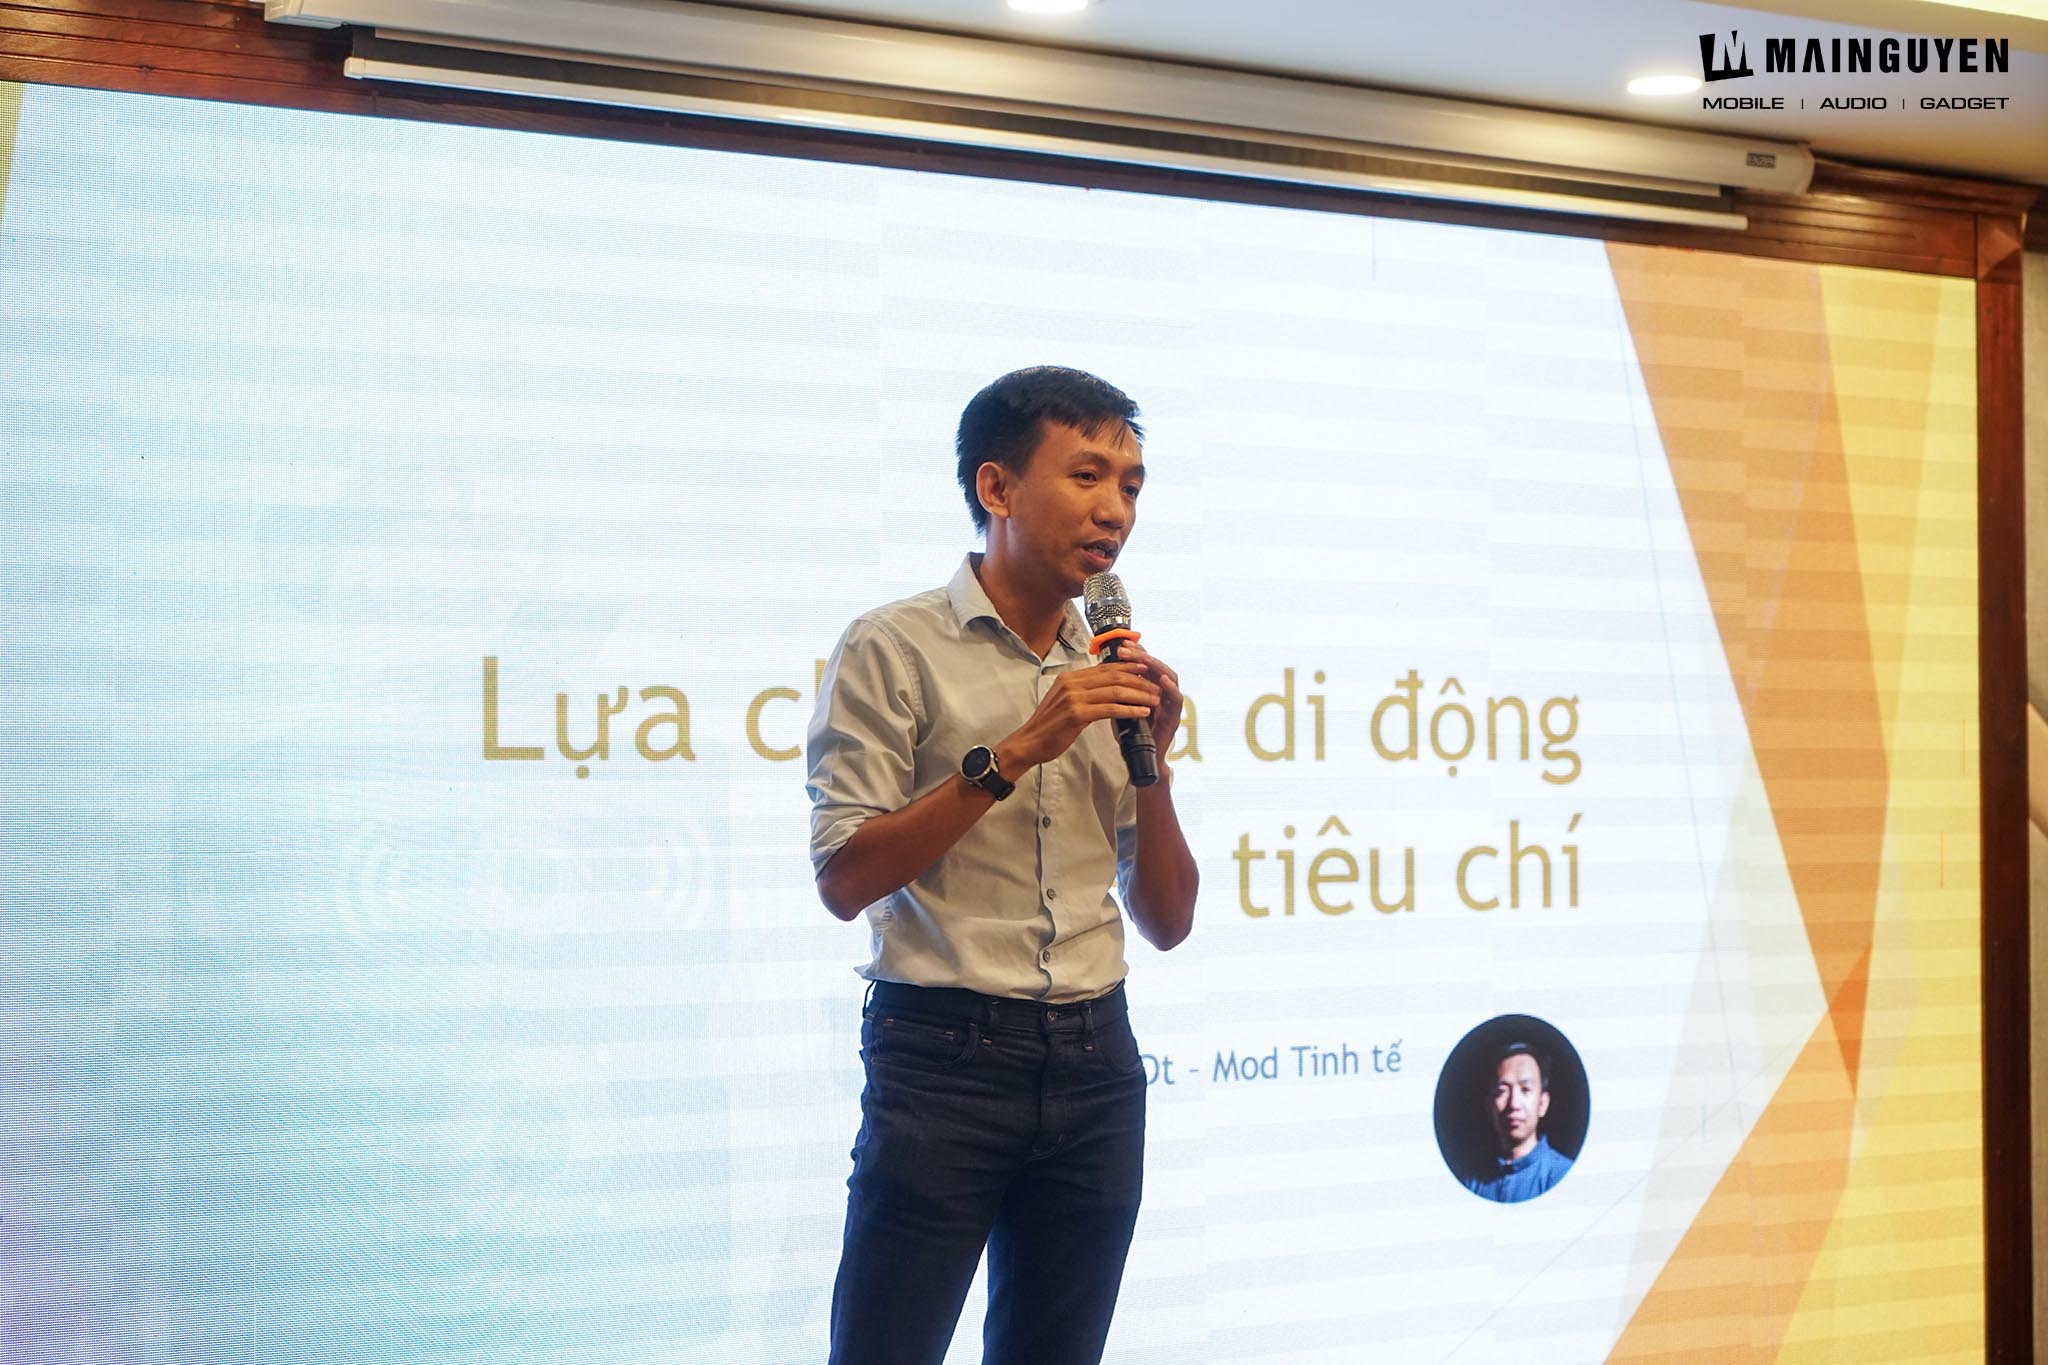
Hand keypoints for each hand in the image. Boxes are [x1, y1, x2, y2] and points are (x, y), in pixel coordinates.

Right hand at [999, 662, 1160, 772]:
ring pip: (1115, 691)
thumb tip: (1106, 687)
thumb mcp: (1065, 701)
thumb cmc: (1049, 726)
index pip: (1106, 668)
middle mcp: (1071, 683)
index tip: (1147, 671)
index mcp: (1070, 677)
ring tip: (1155, 700)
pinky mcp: (1076, 714)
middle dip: (1139, 681)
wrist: (1029, 743)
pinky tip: (1142, 713)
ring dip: (1139, 695)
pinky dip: (1129, 710)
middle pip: (1114, 676)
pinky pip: (1110, 709)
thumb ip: (1083, 691)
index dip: (1129, 668)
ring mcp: (1073, 697)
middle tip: (1156, 687)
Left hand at [1115, 641, 1181, 764]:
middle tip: (1126, 649)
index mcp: (1151, 688)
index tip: (1121, 644)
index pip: (1145, 664)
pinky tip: (1161, 679)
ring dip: (1156, 666)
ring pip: (1170, 678)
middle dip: (1142, 655)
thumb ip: (1117, 690)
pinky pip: (1177, 700)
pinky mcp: (1175, 719)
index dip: (1135, 653)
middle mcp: (1163, 693)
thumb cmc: (1132, 733)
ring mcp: (1171, 705)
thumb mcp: (1121, 706)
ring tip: (1143, 658)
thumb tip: (1101, 672)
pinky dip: (1170, 688)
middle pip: (1157, 667)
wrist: (1141, 759)